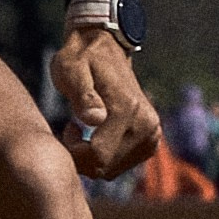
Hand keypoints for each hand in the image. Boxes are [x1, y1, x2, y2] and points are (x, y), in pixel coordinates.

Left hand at [52, 28, 159, 180]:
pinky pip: (122, 165)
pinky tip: (96, 136)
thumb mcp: (71, 69)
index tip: (66, 128)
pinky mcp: (151, 140)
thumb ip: (82, 94)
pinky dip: (104, 157)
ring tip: (83, 129)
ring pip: (113, 170)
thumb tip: (95, 120)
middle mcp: (146, 124)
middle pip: (106, 167)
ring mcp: (152, 134)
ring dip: (92, 157)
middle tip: (72, 129)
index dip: (75, 152)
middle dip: (82, 157)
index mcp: (127, 109)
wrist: (106, 48)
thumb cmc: (81, 58)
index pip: (98, 156)